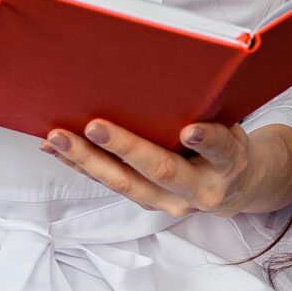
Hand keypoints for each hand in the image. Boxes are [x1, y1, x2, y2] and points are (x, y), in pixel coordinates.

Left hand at [42, 119, 271, 218]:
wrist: (234, 188)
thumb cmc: (229, 147)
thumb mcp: (235, 129)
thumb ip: (212, 117)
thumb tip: (176, 85)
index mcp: (228, 164)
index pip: (221, 151)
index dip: (207, 140)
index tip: (191, 130)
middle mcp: (200, 190)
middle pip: (161, 170)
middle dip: (125, 147)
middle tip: (95, 126)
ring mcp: (170, 203)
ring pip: (125, 184)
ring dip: (88, 160)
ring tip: (58, 138)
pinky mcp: (148, 205)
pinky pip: (111, 185)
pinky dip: (81, 166)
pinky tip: (56, 150)